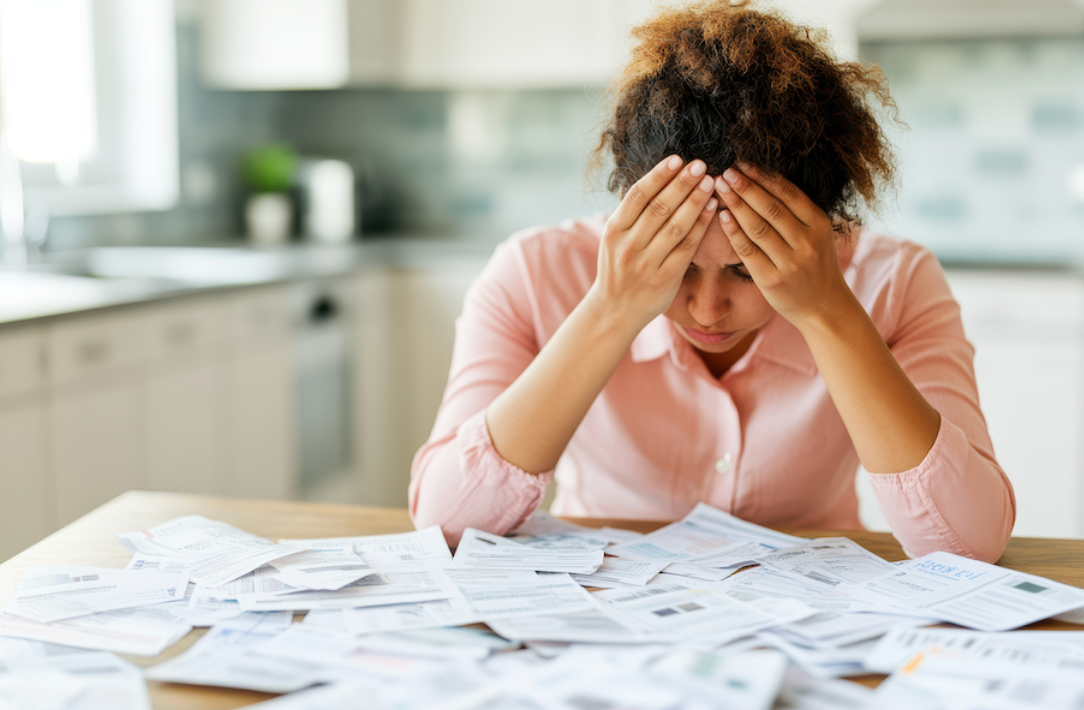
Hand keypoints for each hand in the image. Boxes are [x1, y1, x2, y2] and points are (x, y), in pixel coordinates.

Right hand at [590, 155, 717, 330]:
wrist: (615, 310)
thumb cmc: (618, 268)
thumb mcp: (612, 239)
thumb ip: (627, 212)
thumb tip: (640, 178)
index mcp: (614, 230)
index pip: (638, 196)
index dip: (658, 175)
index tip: (677, 159)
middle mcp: (628, 246)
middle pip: (659, 207)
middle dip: (681, 183)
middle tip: (700, 164)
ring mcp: (647, 263)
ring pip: (675, 226)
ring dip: (695, 201)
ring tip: (711, 181)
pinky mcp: (665, 278)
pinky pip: (687, 247)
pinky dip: (701, 225)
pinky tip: (712, 208)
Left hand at [713, 163, 852, 327]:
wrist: (824, 308)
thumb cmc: (816, 266)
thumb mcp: (818, 235)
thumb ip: (798, 213)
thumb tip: (764, 180)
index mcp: (820, 225)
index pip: (788, 193)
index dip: (764, 177)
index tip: (743, 162)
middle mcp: (807, 242)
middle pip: (771, 208)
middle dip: (746, 187)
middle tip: (727, 170)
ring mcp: (790, 262)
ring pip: (758, 227)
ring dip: (736, 204)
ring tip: (720, 187)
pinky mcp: (772, 280)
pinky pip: (748, 251)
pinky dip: (734, 232)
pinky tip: (722, 215)